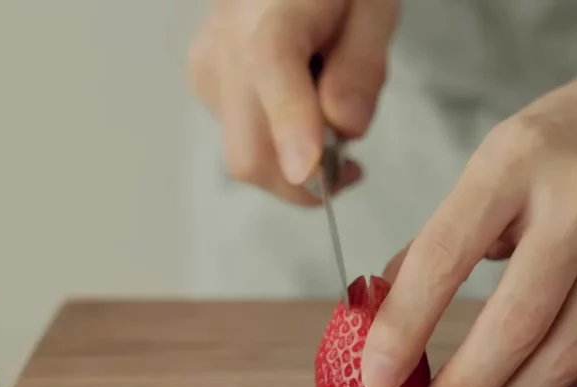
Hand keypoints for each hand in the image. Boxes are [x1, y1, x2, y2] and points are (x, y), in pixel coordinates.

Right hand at [187, 0, 398, 204]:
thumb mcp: (372, 9)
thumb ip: (362, 65)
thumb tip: (347, 127)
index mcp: (274, 15)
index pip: (273, 69)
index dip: (292, 126)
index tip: (310, 170)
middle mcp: (228, 45)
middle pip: (251, 148)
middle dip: (305, 179)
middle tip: (349, 165)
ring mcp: (209, 70)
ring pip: (246, 155)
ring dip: (294, 160)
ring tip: (323, 110)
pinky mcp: (204, 87)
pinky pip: (243, 141)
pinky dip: (278, 144)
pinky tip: (297, 103)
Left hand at [364, 66, 576, 386]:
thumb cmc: (556, 147)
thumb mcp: (489, 165)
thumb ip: (437, 237)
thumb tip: (380, 316)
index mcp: (513, 162)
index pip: (445, 255)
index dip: (405, 325)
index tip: (377, 374)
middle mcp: (576, 201)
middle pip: (516, 321)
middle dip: (466, 381)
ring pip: (564, 352)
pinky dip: (549, 386)